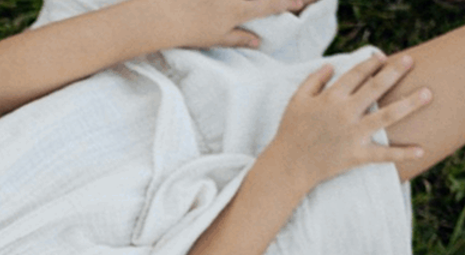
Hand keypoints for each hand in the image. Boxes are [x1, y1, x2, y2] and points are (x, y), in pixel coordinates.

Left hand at [146, 0, 310, 50]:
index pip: (271, 5)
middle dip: (278, 0)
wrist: (162, 15)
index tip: (301, 2)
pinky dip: (236, 3)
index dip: (288, 3)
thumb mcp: (216, 38)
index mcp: (242, 9)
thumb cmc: (188, 30)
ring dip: (259, 3)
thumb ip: (238, 37)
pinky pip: (225, 0)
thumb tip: (257, 40)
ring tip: (259, 6)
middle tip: (296, 2)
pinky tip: (233, 5)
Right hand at [266, 53, 429, 191]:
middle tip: (410, 61)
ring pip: (387, 116)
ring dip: (409, 104)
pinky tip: (421, 150)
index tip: (382, 57)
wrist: (287, 166)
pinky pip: (382, 155)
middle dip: (394, 72)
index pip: (356, 74)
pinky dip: (401, 154)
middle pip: (376, 88)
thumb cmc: (290, 132)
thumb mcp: (296, 101)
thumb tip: (330, 65)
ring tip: (428, 93)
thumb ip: (313, 80)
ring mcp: (353, 135)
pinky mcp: (356, 155)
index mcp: (330, 98)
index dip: (371, 63)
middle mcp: (345, 113)